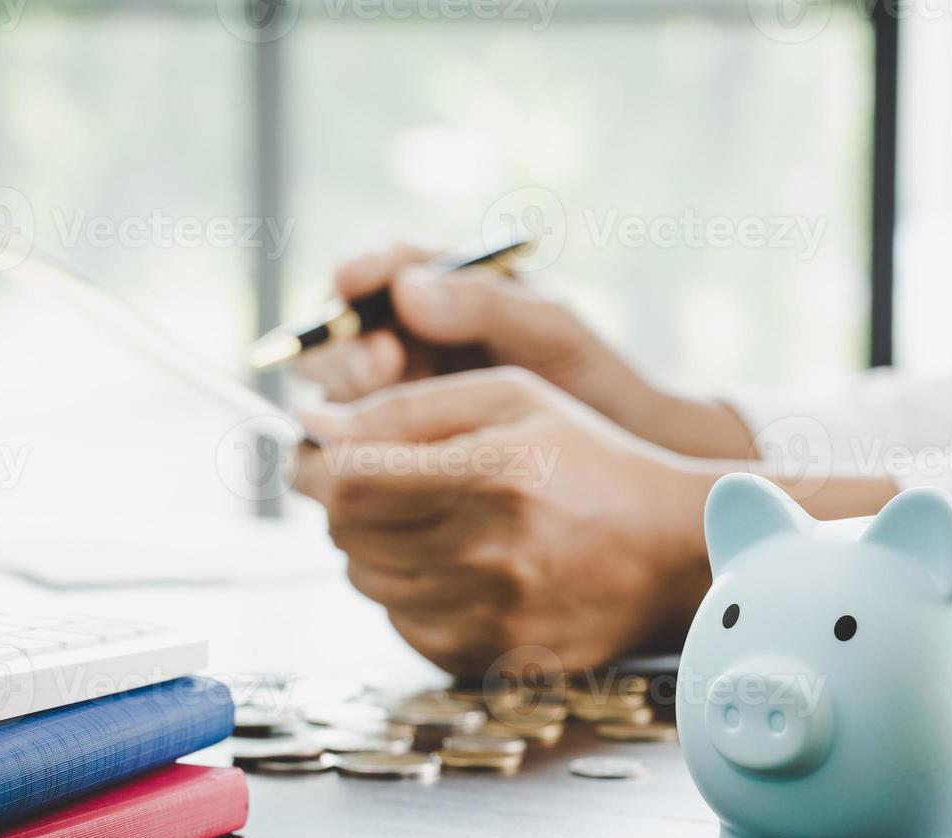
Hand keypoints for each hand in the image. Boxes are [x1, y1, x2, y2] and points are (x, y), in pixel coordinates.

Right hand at [292, 243, 753, 458]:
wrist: (616, 455)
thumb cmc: (591, 377)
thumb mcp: (550, 330)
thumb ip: (485, 303)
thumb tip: (406, 290)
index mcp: (440, 288)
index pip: (378, 266)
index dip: (358, 270)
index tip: (354, 282)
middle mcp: (404, 337)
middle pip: (339, 331)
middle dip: (348, 345)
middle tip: (383, 363)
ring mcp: (394, 396)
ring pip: (334, 391)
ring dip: (348, 398)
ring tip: (387, 408)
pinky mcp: (393, 450)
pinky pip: (354, 447)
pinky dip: (359, 449)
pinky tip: (383, 456)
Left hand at [292, 367, 716, 677]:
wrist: (670, 548)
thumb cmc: (588, 459)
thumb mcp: (511, 399)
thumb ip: (407, 406)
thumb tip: (314, 426)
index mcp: (494, 473)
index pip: (351, 483)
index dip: (320, 468)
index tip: (324, 457)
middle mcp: (491, 551)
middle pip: (348, 537)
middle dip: (346, 505)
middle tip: (378, 484)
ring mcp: (493, 614)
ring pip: (369, 584)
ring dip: (375, 550)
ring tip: (425, 523)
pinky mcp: (494, 656)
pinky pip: (405, 626)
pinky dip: (409, 595)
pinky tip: (452, 567)